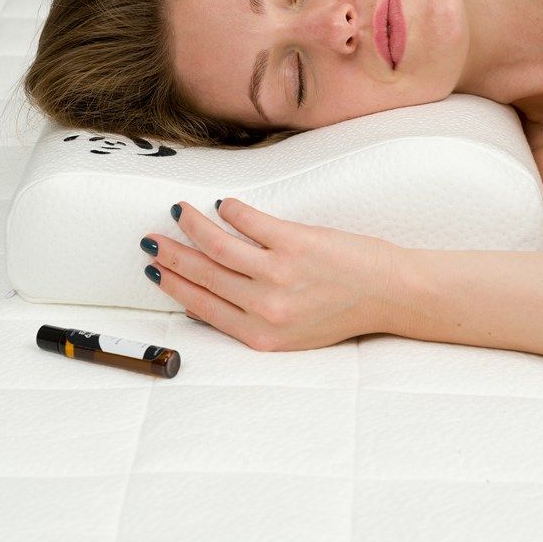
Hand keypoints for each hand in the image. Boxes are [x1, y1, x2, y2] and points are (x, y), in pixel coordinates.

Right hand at [141, 198, 403, 351]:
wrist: (391, 294)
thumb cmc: (346, 312)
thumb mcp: (293, 335)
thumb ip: (254, 322)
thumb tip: (208, 299)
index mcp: (261, 336)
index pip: (201, 307)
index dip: (173, 286)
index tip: (155, 270)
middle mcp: (266, 308)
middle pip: (203, 276)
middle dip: (171, 255)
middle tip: (151, 240)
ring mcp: (279, 274)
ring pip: (218, 246)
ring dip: (192, 227)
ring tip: (180, 213)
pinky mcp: (296, 244)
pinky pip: (250, 222)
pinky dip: (231, 211)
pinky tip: (223, 205)